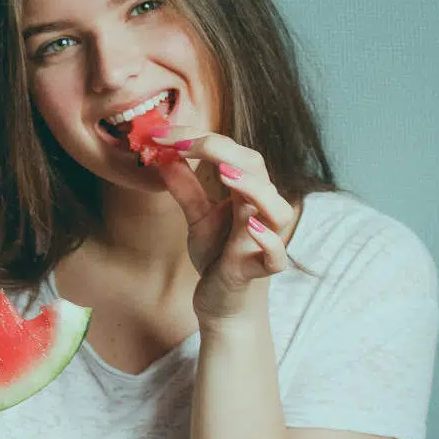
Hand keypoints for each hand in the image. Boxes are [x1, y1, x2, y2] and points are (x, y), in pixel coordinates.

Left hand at [152, 130, 298, 321]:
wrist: (223, 304)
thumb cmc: (218, 256)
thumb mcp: (197, 217)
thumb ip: (185, 188)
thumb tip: (163, 155)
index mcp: (247, 192)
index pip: (231, 153)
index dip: (198, 139)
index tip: (162, 134)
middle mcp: (261, 211)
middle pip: (255, 169)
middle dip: (220, 150)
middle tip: (182, 142)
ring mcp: (265, 240)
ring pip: (276, 209)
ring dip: (253, 188)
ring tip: (225, 173)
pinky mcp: (262, 270)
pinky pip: (276, 255)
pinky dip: (267, 241)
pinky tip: (249, 227)